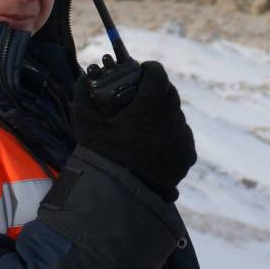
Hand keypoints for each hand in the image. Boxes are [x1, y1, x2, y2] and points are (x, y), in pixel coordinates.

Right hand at [69, 59, 195, 201]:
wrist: (121, 198)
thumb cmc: (102, 158)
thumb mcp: (86, 126)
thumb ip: (82, 97)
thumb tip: (82, 77)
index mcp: (151, 105)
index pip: (158, 73)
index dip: (149, 70)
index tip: (140, 73)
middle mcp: (173, 118)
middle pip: (169, 93)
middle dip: (156, 92)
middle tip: (140, 99)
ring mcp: (182, 138)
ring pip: (177, 116)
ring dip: (164, 115)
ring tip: (146, 126)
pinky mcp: (187, 156)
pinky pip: (182, 138)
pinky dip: (171, 137)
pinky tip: (156, 145)